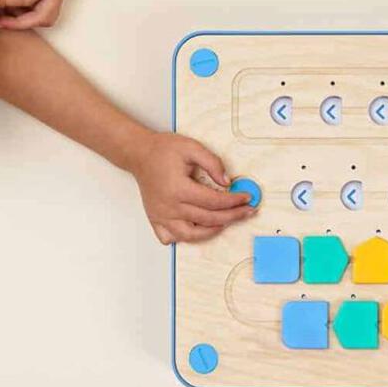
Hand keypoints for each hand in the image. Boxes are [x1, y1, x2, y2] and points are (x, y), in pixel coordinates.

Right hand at [129, 132, 255, 244]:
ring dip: (212, 231)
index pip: (214, 201)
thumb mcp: (192, 148)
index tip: (247, 198)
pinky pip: (171, 238)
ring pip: (190, 235)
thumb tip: (227, 181)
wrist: (139, 154)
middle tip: (247, 212)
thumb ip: (213, 164)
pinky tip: (199, 229)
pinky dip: (186, 238)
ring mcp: (161, 216)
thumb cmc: (163, 150)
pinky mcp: (155, 219)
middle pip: (208, 219)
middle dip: (232, 216)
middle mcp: (169, 206)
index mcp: (179, 189)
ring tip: (227, 222)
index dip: (234, 201)